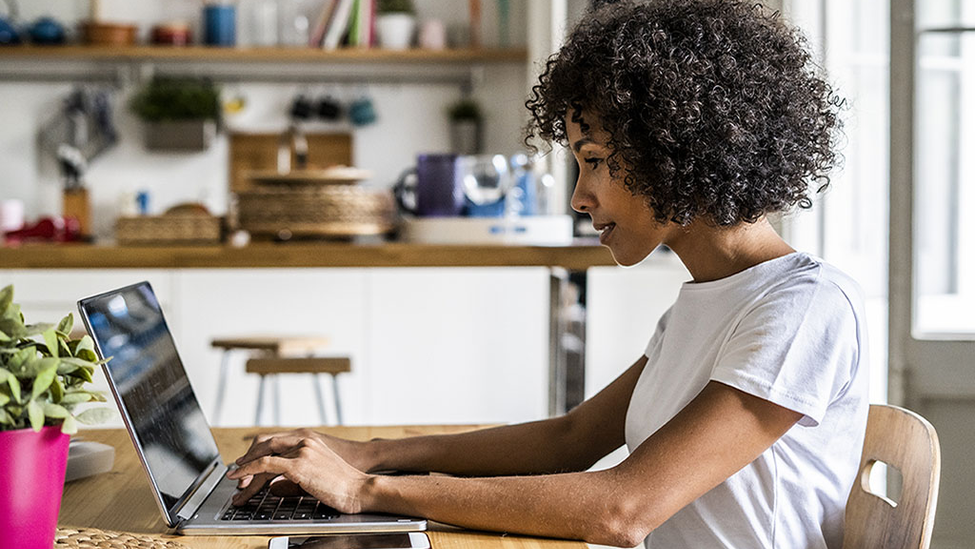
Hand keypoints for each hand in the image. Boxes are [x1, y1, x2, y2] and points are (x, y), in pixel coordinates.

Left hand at [227, 433, 371, 513]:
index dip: (257, 451)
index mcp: (308, 438)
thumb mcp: (317, 472)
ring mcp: (301, 450)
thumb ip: (295, 474)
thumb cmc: (343, 483)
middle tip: (237, 474)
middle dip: (247, 459)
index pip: (274, 439)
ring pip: (263, 455)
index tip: (246, 463)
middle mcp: (303, 439)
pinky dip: (249, 471)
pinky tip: (241, 480)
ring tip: (236, 484)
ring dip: (245, 470)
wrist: (360, 488)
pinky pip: (266, 465)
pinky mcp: (299, 464)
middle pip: (264, 443)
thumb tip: (274, 486)